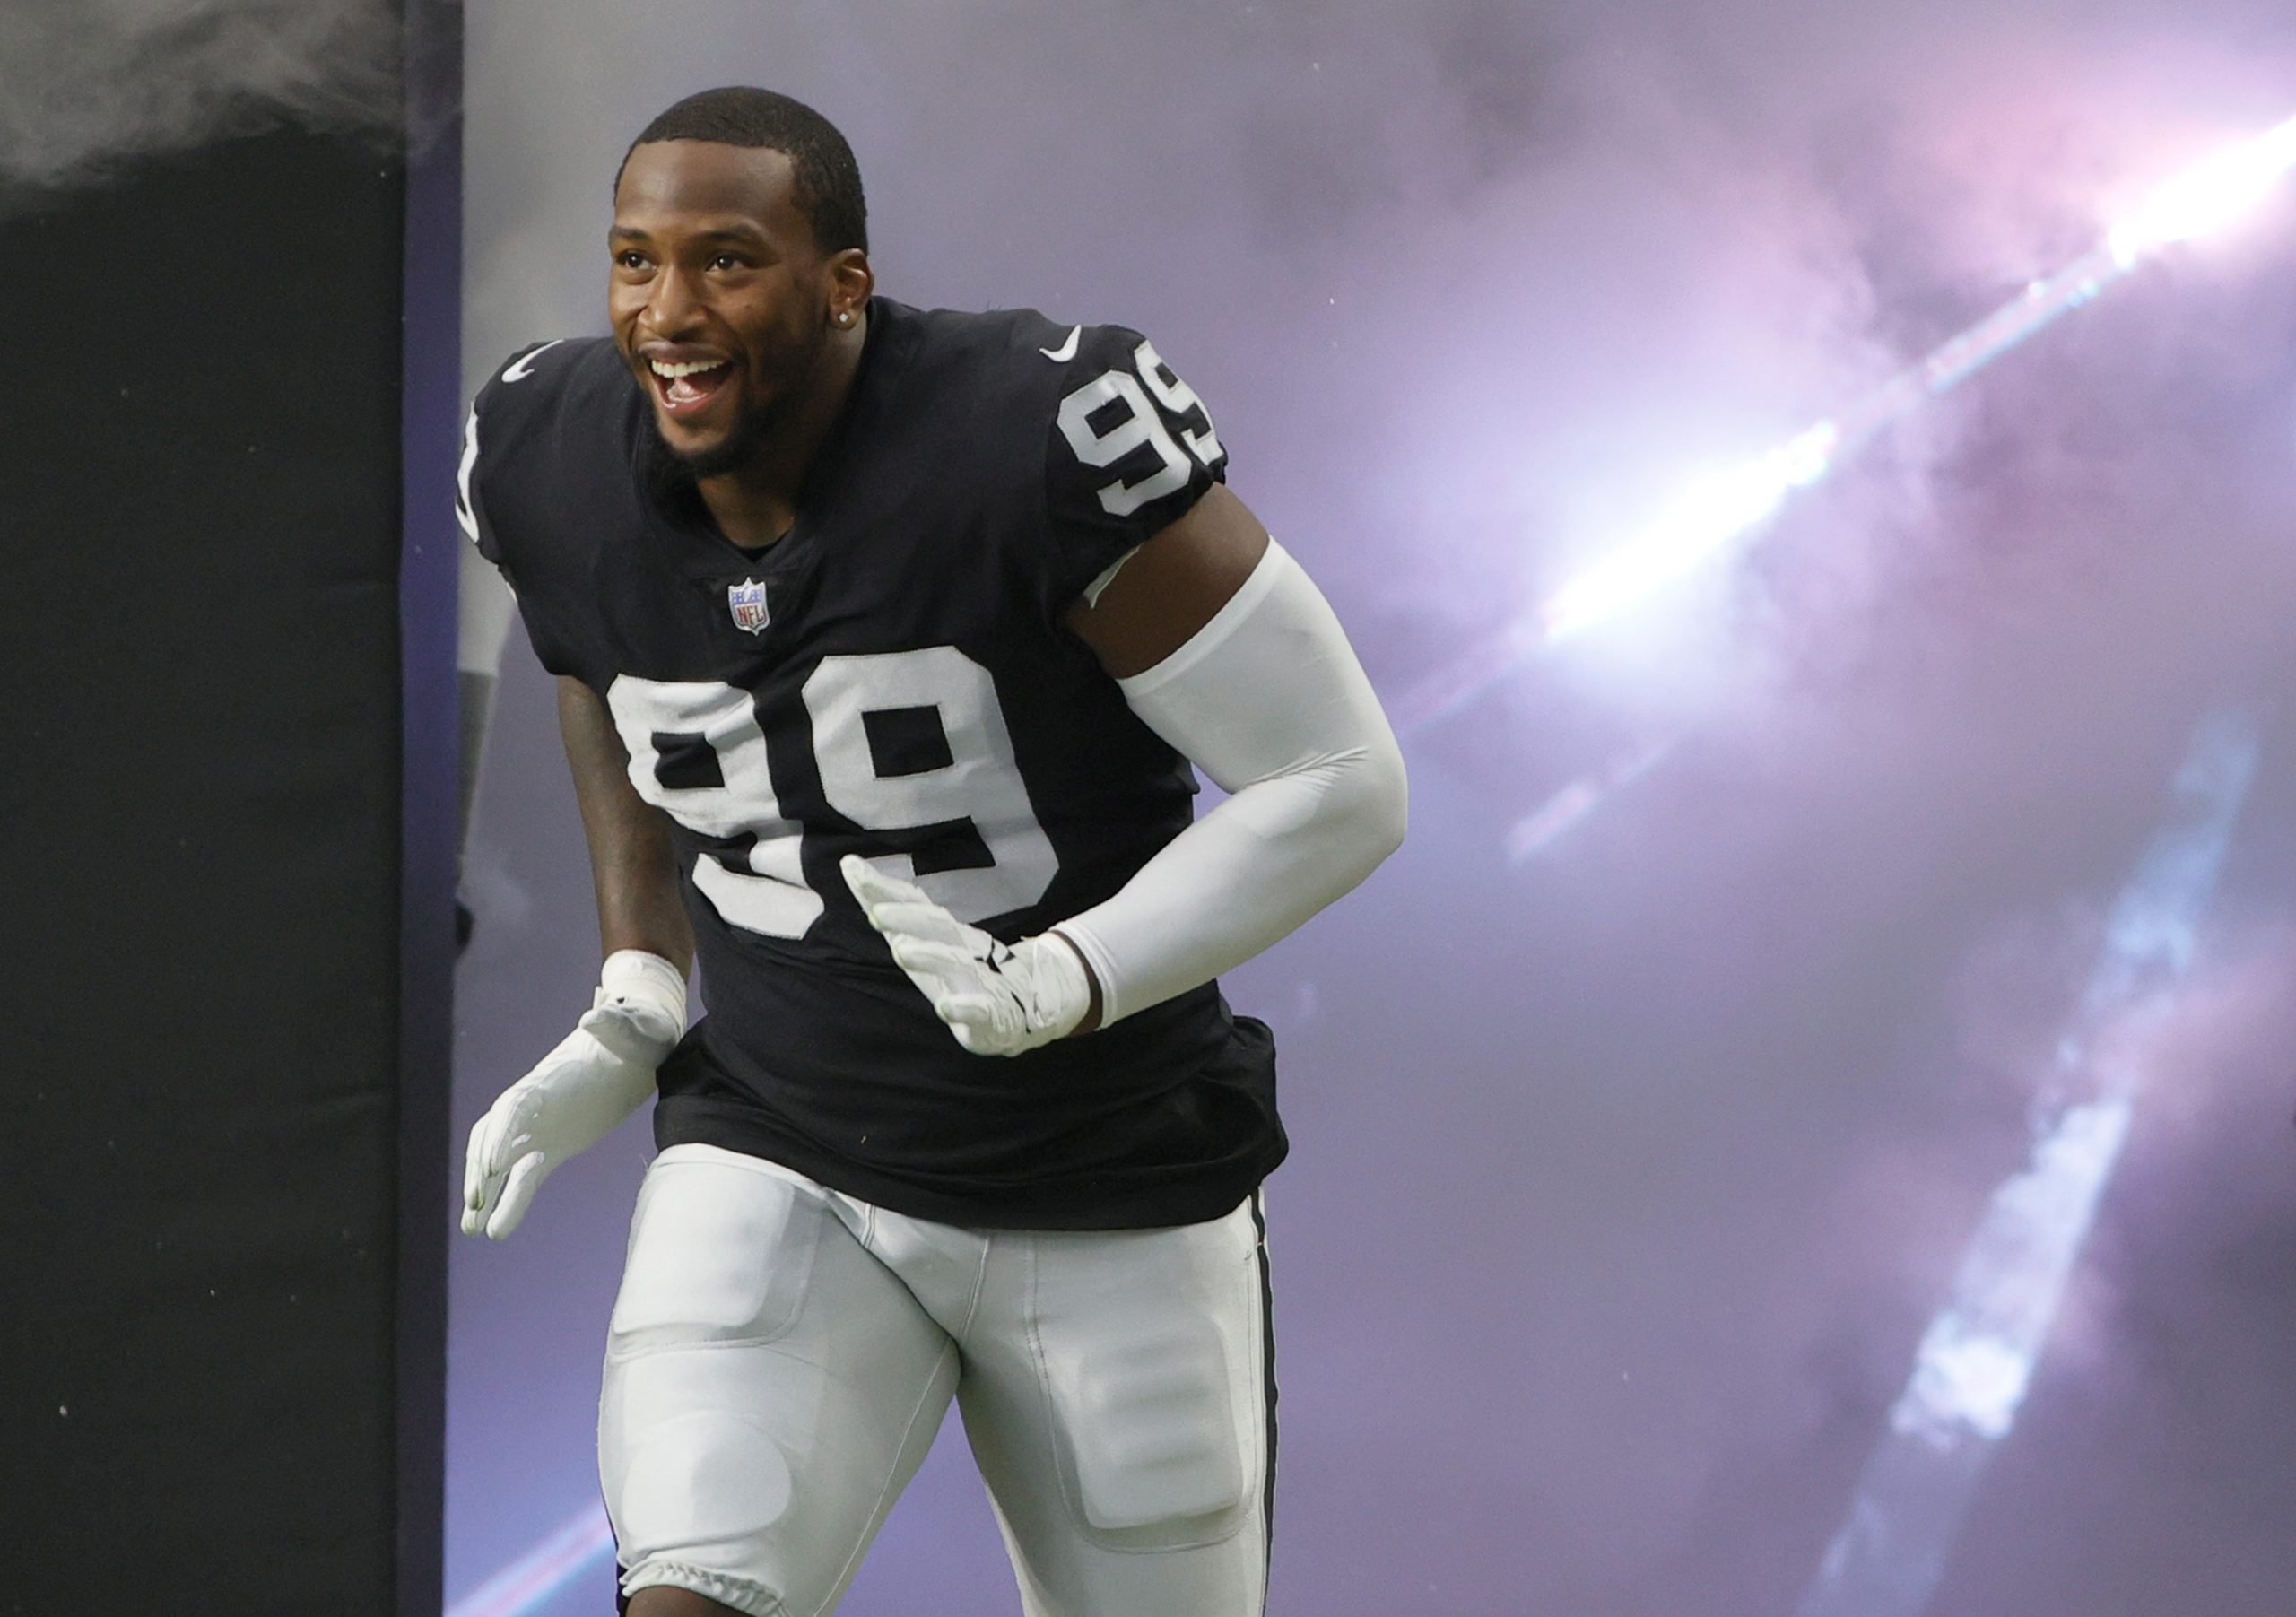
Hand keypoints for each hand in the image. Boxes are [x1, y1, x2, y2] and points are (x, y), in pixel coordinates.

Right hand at [460, 950, 685, 1239]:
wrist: (639, 1049)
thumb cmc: (635, 1033)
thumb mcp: (631, 1025)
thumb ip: (614, 1022)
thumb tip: (597, 1014)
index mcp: (547, 1078)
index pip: (512, 1108)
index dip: (501, 1136)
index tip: (494, 1166)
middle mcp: (532, 1105)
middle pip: (493, 1138)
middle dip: (481, 1169)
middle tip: (476, 1201)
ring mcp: (537, 1129)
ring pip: (501, 1167)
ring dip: (485, 1196)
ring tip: (470, 1230)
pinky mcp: (549, 1149)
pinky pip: (523, 1180)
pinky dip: (509, 1204)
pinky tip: (496, 1232)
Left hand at [841, 855, 1092, 1056]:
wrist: (1023, 1004)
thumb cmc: (959, 968)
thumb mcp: (920, 937)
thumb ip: (887, 907)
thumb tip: (850, 866)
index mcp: (943, 931)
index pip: (913, 903)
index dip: (885, 888)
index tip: (854, 869)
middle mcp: (961, 947)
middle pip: (937, 925)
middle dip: (907, 918)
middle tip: (877, 913)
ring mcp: (978, 979)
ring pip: (956, 963)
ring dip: (930, 956)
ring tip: (902, 951)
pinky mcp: (990, 1013)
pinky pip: (980, 1009)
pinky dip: (964, 1008)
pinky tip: (946, 1008)